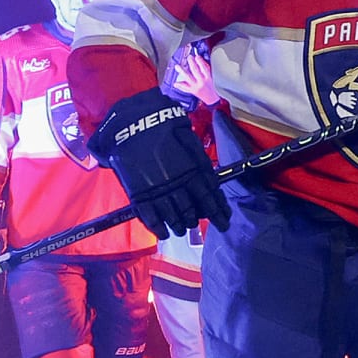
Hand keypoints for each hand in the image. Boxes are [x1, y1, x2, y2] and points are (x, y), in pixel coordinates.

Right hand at [89, 88, 229, 238]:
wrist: (133, 124)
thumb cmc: (164, 130)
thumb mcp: (189, 142)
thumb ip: (201, 163)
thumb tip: (212, 182)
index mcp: (192, 170)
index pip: (209, 197)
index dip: (218, 212)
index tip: (224, 222)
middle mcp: (177, 184)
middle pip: (191, 210)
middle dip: (195, 219)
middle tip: (197, 222)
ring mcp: (157, 191)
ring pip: (173, 217)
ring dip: (180, 226)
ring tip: (182, 229)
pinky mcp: (139, 194)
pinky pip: (151, 218)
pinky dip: (159, 228)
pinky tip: (164, 233)